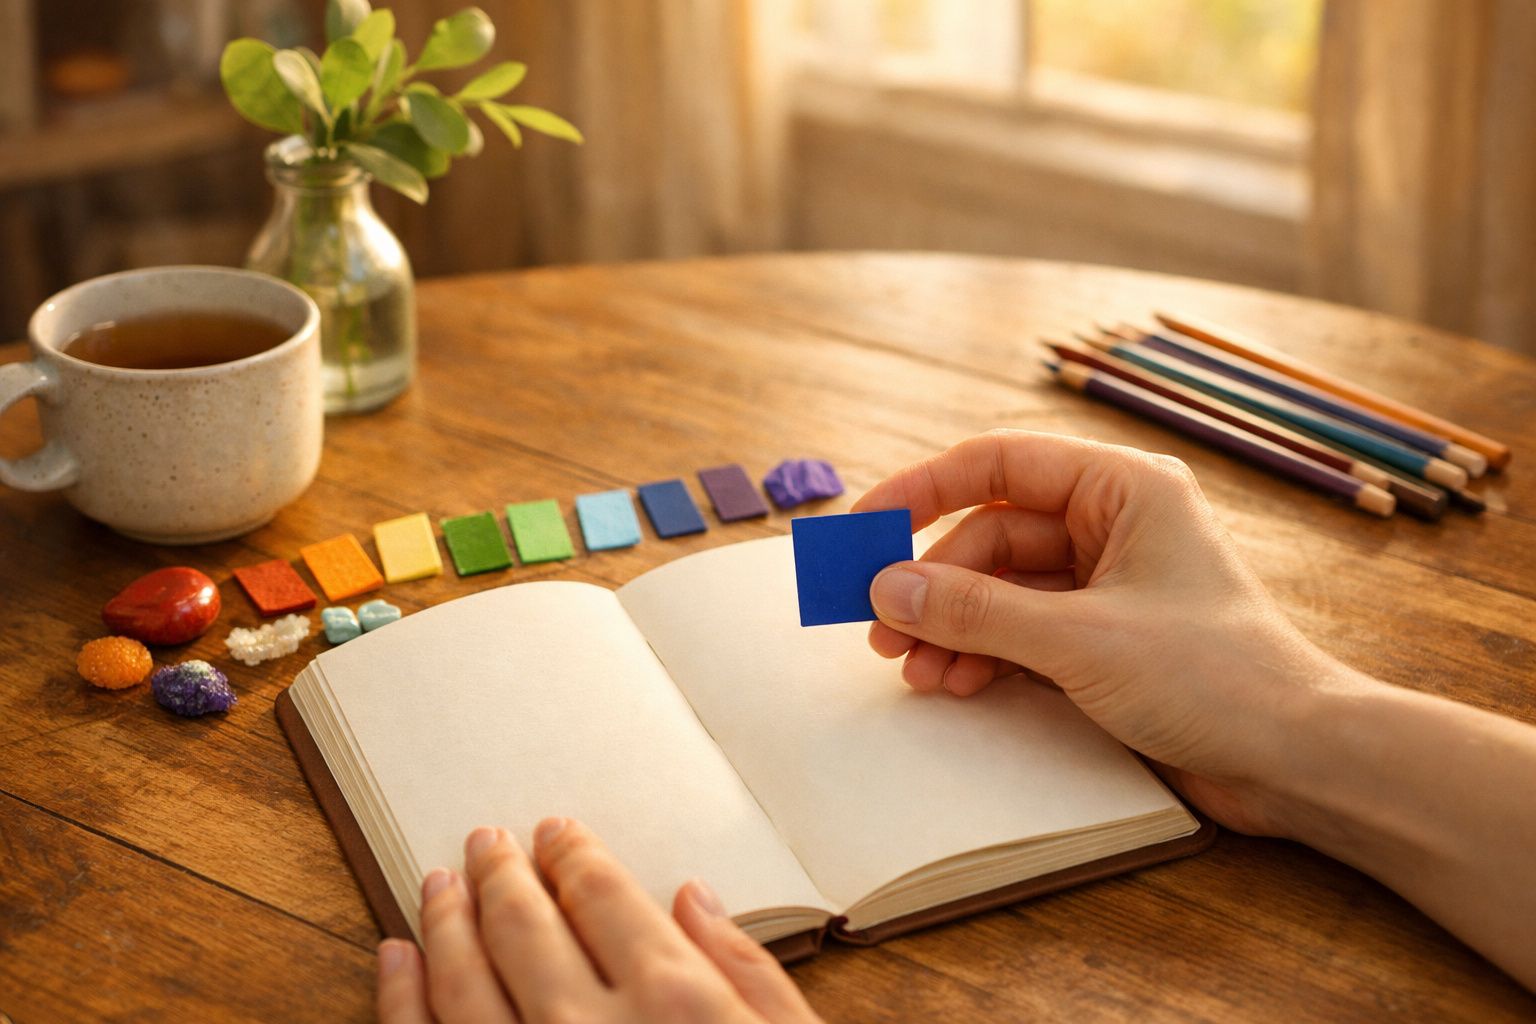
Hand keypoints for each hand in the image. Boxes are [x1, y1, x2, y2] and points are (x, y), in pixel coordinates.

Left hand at [376, 818, 823, 1023]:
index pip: (603, 896)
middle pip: (525, 925)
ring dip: (444, 921)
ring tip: (437, 884)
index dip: (573, 855)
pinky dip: (402, 1000)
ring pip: (461, 981)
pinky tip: (396, 960)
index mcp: (674, 1003)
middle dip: (499, 874)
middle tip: (484, 841)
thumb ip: (748, 972)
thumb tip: (693, 899)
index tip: (555, 833)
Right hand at [855, 429, 1341, 835]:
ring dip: (951, 627)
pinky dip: (983, 654)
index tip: (862, 529)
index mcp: (1122, 489)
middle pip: (990, 535)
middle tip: (877, 629)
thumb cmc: (1214, 677)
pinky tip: (953, 683)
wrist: (1298, 761)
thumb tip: (884, 589)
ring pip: (1000, 589)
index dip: (921, 490)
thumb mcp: (1078, 640)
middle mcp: (1113, 526)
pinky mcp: (1105, 640)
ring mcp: (1108, 585)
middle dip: (931, 583)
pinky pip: (1022, 631)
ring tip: (912, 671)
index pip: (997, 464)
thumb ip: (975, 611)